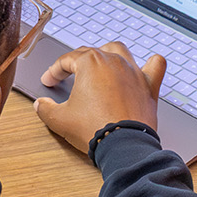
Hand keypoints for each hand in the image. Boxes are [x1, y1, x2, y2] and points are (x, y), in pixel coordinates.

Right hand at [34, 41, 165, 149]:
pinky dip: (150, 63)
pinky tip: (147, 64)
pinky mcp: (148, 86)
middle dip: (76, 62)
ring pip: (119, 51)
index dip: (54, 71)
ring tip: (101, 62)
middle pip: (91, 52)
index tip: (50, 81)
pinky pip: (155, 66)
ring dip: (108, 54)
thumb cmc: (95, 129)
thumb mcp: (59, 120)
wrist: (124, 145)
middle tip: (69, 75)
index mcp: (89, 63)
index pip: (66, 60)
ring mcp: (133, 72)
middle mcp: (113, 61)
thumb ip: (46, 108)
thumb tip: (41, 104)